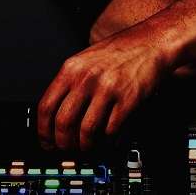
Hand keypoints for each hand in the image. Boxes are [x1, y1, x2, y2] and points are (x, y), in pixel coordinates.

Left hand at [35, 20, 178, 152]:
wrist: (152, 42)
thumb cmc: (120, 51)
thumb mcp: (86, 60)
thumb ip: (70, 84)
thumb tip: (55, 118)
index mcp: (72, 68)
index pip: (46, 107)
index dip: (43, 132)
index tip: (47, 144)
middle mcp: (86, 78)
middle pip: (63, 124)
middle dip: (64, 145)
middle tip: (69, 152)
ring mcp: (107, 88)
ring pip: (86, 132)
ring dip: (86, 147)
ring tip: (89, 148)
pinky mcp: (128, 99)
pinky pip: (111, 130)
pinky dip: (108, 141)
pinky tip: (108, 139)